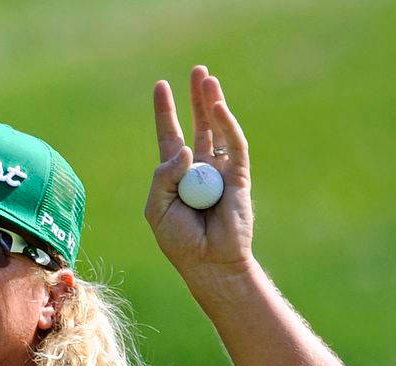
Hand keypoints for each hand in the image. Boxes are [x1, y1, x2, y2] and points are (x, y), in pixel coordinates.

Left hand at [144, 65, 254, 286]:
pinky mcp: (238, 177)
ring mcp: (220, 172)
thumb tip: (185, 150)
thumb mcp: (157, 210)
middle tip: (197, 70)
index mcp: (176, 177)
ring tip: (206, 78)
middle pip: (198, 126)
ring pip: (217, 130)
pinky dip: (226, 125)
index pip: (170, 137)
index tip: (161, 87)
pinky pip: (234, 146)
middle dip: (195, 99)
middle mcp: (199, 169)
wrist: (209, 264)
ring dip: (212, 103)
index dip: (166, 112)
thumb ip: (163, 177)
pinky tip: (217, 107)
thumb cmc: (181, 243)